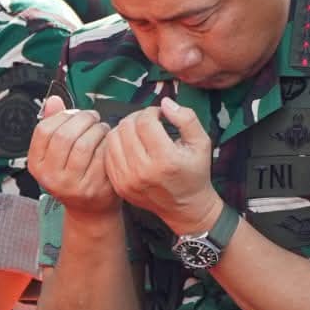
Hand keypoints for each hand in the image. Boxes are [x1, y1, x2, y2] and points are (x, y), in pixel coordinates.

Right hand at [26, 95, 119, 214]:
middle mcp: (50, 177)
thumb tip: (54, 99)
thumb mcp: (56, 152)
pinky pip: (102, 155)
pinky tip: (109, 142)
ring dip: (98, 129)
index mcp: (36, 165)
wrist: (90, 209)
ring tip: (102, 128)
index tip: (74, 113)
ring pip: (85, 144)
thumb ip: (53, 124)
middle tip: (93, 117)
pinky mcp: (94, 187)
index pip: (44, 130)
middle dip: (83, 119)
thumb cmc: (73, 174)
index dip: (63, 116)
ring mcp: (72, 185)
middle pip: (65, 135)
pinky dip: (108, 143)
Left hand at [104, 97, 216, 234]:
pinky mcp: (119, 185)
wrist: (185, 206)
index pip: (146, 122)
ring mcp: (128, 180)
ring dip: (124, 128)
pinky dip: (116, 144)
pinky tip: (130, 145)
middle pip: (127, 127)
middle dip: (137, 117)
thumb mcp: (202, 143)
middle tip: (148, 121)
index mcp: (165, 159)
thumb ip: (186, 118)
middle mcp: (143, 171)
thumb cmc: (194, 172)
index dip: (152, 111)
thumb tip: (165, 103)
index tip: (159, 115)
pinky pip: (107, 154)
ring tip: (138, 131)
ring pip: (113, 138)